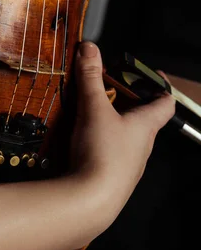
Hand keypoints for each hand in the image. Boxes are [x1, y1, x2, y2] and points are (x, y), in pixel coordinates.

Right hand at [69, 42, 174, 224]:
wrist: (91, 201)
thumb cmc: (102, 153)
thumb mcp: (94, 108)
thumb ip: (90, 78)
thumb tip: (90, 48)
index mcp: (146, 126)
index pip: (165, 103)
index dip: (161, 86)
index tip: (150, 74)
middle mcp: (143, 145)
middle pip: (143, 117)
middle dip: (127, 99)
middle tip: (108, 86)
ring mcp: (129, 163)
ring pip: (126, 134)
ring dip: (112, 120)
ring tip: (90, 109)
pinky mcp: (113, 175)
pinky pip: (112, 150)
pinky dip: (102, 138)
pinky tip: (83, 137)